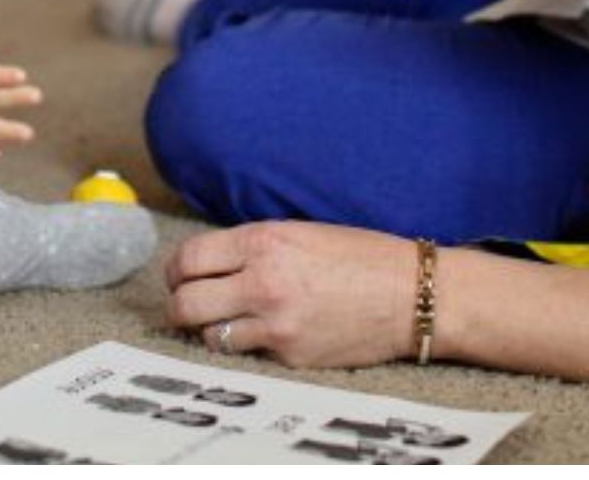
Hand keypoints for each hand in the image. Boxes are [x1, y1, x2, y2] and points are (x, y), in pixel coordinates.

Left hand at [165, 220, 417, 368]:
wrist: (412, 295)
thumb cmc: (360, 257)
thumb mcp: (301, 232)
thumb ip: (253, 247)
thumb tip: (210, 262)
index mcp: (263, 242)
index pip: (189, 259)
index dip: (176, 271)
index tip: (180, 277)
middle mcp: (263, 282)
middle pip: (185, 303)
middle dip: (178, 305)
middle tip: (186, 304)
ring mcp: (276, 324)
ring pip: (209, 336)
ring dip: (210, 330)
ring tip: (223, 322)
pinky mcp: (290, 355)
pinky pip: (249, 354)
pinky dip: (249, 346)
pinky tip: (267, 334)